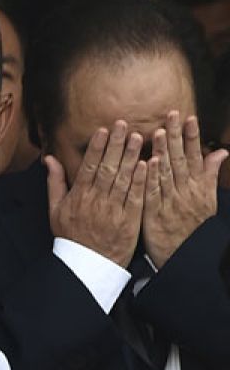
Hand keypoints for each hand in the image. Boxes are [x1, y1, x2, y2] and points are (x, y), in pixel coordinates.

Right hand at [45, 121, 146, 267]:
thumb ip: (54, 182)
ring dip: (130, 156)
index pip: (89, 166)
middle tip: (123, 124)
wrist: (87, 264)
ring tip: (137, 137)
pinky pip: (136, 196)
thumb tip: (49, 158)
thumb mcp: (55, 210)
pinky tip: (148, 163)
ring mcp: (113, 210)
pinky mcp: (129, 220)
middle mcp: (96, 201)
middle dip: (115, 144)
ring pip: (123, 178)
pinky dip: (141, 179)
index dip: (97, 147)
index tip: (103, 130)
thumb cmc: (71, 235)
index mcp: (78, 197)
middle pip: (107, 167)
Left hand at [142, 112, 226, 267]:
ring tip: (159, 132)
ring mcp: (170, 202)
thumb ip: (210, 173)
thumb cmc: (195, 224)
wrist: (185, 253)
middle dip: (176, 136)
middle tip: (171, 115)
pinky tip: (148, 163)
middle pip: (180, 159)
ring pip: (166, 173)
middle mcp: (185, 191)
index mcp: (197, 185)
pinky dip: (151, 179)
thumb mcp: (208, 198)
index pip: (194, 156)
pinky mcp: (154, 214)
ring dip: (163, 152)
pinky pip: (152, 194)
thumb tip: (221, 151)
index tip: (189, 118)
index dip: (192, 136)